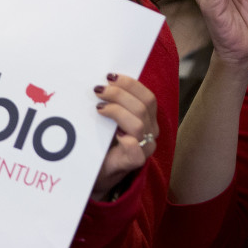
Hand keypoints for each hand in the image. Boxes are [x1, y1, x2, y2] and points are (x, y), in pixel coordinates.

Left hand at [91, 73, 158, 200]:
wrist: (97, 170)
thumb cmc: (103, 140)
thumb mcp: (108, 117)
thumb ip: (110, 101)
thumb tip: (99, 81)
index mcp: (147, 117)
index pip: (148, 97)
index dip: (130, 84)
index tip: (110, 76)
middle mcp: (150, 131)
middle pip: (143, 107)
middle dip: (119, 95)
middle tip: (98, 91)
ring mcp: (144, 148)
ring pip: (138, 125)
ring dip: (117, 112)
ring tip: (99, 109)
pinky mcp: (134, 163)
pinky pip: (137, 152)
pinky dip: (128, 141)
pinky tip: (116, 135)